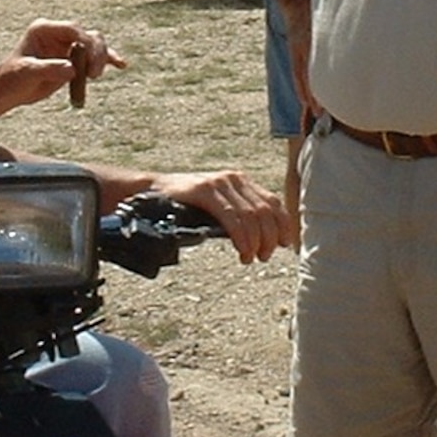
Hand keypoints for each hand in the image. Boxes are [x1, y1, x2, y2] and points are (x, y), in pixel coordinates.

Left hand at [8, 20, 126, 107]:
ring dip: (101, 59)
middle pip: (88, 36)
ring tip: (94, 76)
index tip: (90, 62)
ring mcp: (67, 46)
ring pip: (95, 45)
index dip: (86, 43)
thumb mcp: (27, 73)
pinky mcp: (74, 59)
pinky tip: (121, 65)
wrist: (9, 91)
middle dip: (96, 53)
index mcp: (44, 29)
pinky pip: (95, 57)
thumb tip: (71, 69)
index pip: (73, 30)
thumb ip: (48, 69)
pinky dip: (107, 61)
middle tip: (93, 74)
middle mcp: (59, 34)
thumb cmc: (12, 79)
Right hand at [149, 169, 294, 264]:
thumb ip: (237, 216)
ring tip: (251, 258)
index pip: (273, 202)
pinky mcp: (204, 190)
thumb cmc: (184, 206)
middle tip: (264, 256)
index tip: (287, 245)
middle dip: (271, 237)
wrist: (149, 193)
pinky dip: (241, 237)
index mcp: (240, 182)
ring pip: (251, 215)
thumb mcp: (217, 208)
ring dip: (257, 241)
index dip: (284, 224)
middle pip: (266, 210)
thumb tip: (264, 239)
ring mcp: (219, 183)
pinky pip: (231, 217)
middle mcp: (233, 179)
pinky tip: (242, 250)